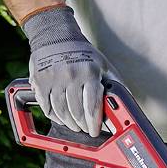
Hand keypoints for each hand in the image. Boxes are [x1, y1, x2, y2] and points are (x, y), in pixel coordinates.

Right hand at [24, 5, 105, 134]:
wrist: (56, 36)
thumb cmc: (83, 52)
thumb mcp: (103, 64)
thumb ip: (114, 83)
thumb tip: (126, 101)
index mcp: (89, 73)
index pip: (93, 107)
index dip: (94, 123)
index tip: (95, 131)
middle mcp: (71, 76)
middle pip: (77, 112)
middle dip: (83, 126)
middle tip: (85, 129)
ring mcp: (54, 79)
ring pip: (61, 112)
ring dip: (68, 123)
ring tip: (74, 125)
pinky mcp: (40, 81)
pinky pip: (46, 106)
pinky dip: (53, 115)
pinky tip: (60, 117)